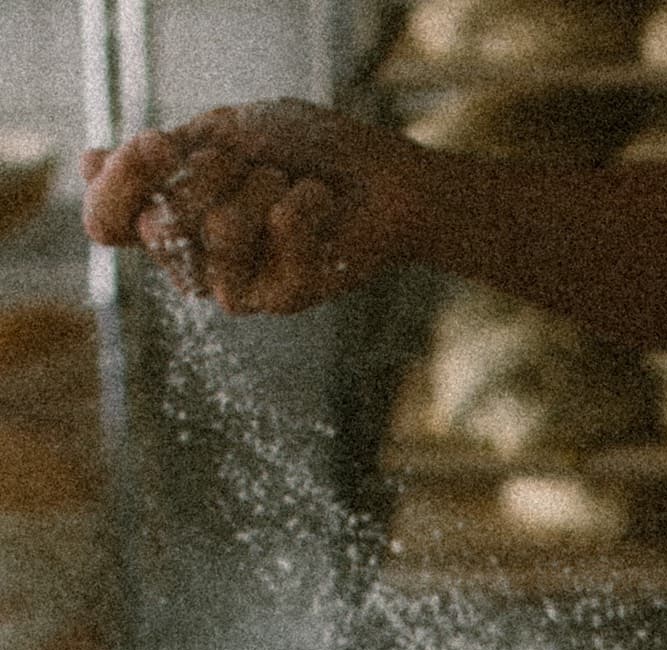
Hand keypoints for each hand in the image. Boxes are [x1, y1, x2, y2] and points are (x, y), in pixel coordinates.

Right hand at [81, 100, 422, 314]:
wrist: (379, 178)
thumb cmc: (301, 150)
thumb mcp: (224, 134)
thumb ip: (164, 160)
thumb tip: (86, 164)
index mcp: (165, 217)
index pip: (105, 222)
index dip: (121, 184)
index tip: (160, 144)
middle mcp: (191, 261)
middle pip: (159, 220)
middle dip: (214, 167)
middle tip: (253, 162)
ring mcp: (232, 285)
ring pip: (218, 225)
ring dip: (263, 181)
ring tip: (289, 185)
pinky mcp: (278, 298)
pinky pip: (275, 229)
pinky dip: (304, 197)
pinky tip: (319, 204)